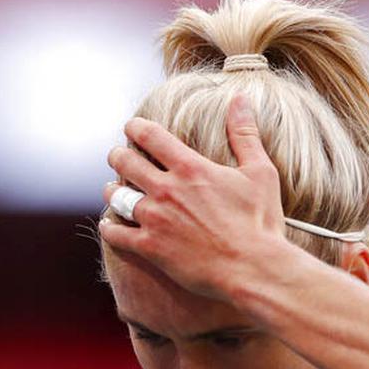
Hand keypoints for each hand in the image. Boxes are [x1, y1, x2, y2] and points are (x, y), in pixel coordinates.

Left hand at [99, 94, 287, 300]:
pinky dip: (109, 227)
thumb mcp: (259, 172)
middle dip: (118, 156)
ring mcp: (155, 219)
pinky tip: (109, 225)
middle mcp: (166, 189)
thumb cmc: (260, 222)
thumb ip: (245, 134)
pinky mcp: (150, 247)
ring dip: (112, 190)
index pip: (150, 136)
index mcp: (190, 168)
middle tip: (117, 156)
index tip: (131, 127)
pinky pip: (116, 233)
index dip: (136, 127)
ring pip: (117, 196)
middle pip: (125, 162)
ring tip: (112, 190)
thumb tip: (241, 99)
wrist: (252, 268)